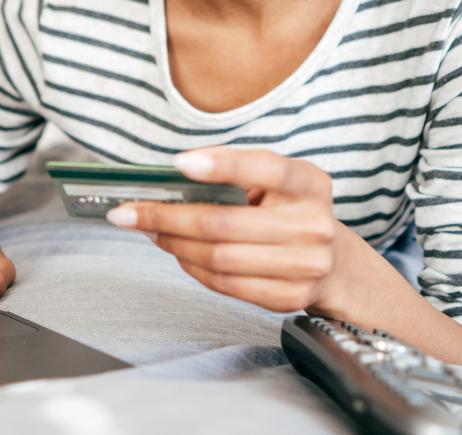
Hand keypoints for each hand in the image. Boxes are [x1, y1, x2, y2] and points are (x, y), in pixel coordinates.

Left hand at [104, 147, 344, 314]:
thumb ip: (234, 171)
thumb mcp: (274, 180)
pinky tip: (176, 250)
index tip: (179, 163)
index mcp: (309, 183)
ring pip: (218, 257)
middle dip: (167, 216)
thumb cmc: (287, 209)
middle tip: (130, 210)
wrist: (332, 261)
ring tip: (149, 228)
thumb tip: (175, 174)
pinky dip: (191, 266)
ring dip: (173, 243)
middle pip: (224, 222)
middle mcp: (312, 225)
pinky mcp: (288, 296)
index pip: (266, 168)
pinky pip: (224, 284)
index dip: (221, 164)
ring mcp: (304, 266)